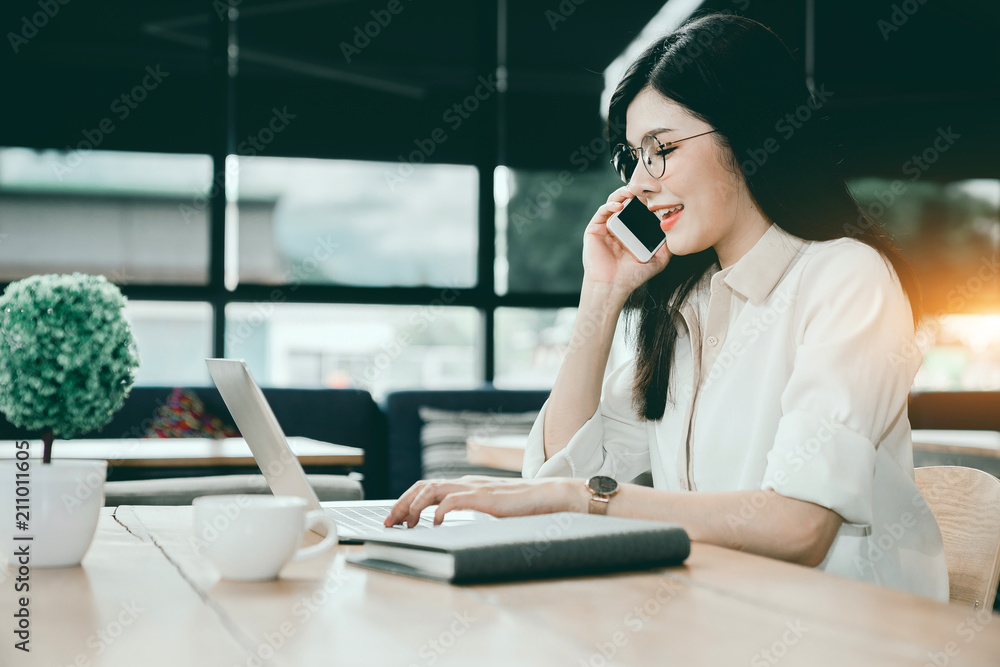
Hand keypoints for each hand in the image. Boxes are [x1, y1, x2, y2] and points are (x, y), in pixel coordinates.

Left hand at [384, 476, 589, 527]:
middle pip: (423, 486)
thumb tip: (449, 517)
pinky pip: (454, 500)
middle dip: (401, 503)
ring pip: (433, 489)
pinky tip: (434, 523)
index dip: (407, 500)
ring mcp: (474, 488)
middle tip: (389, 522)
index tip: (395, 519)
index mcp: (465, 484)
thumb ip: (471, 506)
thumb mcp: (489, 505)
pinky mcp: (484, 497)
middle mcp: (465, 482)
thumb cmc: (523, 504)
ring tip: (405, 523)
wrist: (549, 495)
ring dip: (414, 506)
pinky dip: (439, 510)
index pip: (427, 486)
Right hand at [583, 187, 672, 294]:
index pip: (640, 209)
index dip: (648, 199)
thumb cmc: (632, 276)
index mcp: (633, 231)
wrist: (613, 287)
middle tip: (647, 186)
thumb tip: (679, 233)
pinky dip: (610, 204)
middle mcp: (619, 226)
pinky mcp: (594, 229)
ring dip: (623, 193)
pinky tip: (619, 205)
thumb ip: (667, 247)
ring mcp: (606, 227)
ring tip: (633, 191)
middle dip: (637, 191)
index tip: (660, 192)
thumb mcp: (658, 260)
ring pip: (614, 201)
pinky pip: (602, 211)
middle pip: (628, 201)